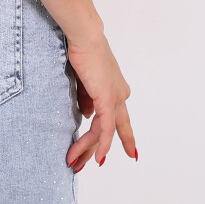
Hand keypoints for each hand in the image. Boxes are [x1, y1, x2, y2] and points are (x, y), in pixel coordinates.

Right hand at [64, 33, 135, 172]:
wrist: (84, 37)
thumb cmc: (81, 51)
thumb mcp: (84, 81)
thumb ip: (86, 100)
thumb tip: (87, 116)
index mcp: (116, 89)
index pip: (119, 118)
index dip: (125, 137)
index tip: (130, 153)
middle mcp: (120, 95)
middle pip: (112, 130)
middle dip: (100, 150)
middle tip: (86, 165)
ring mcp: (116, 98)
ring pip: (103, 132)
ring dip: (86, 148)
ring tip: (74, 162)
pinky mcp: (107, 99)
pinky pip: (105, 129)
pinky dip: (102, 145)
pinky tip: (97, 159)